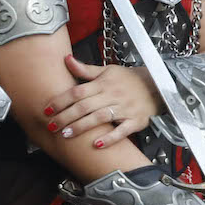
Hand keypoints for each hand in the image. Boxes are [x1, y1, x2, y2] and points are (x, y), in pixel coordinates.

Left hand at [42, 58, 158, 146]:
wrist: (157, 85)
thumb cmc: (128, 80)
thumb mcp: (107, 71)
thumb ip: (85, 70)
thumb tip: (66, 59)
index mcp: (103, 83)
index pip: (78, 91)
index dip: (61, 100)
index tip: (47, 110)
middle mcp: (112, 95)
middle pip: (85, 106)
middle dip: (66, 117)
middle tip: (51, 126)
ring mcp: (125, 108)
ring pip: (100, 118)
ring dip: (82, 127)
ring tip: (66, 135)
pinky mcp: (135, 121)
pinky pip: (122, 131)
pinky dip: (110, 138)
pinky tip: (96, 145)